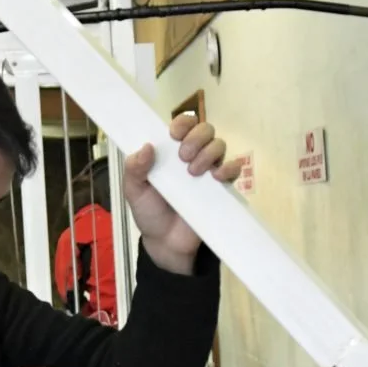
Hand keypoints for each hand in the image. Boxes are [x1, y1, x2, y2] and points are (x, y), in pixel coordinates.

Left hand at [122, 112, 241, 274]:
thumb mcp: (134, 191)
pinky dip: (229, 168)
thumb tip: (146, 147)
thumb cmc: (150, 212)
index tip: (173, 135)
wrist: (165, 243)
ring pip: (219, 145)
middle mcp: (192, 155)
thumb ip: (134, 169)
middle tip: (183, 157)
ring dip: (208, 153)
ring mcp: (208, 171)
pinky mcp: (221, 188)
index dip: (182, 123)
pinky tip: (217, 177)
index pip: (183, 125)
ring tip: (193, 173)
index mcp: (170, 151)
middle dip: (196, 138)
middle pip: (205, 130)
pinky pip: (234, 169)